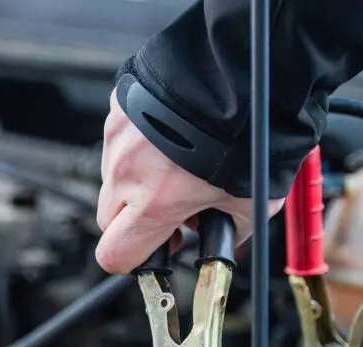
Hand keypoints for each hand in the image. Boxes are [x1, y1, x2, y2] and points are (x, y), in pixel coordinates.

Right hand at [95, 91, 284, 274]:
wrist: (243, 70)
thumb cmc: (250, 132)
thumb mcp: (254, 201)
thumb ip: (230, 230)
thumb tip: (224, 239)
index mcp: (153, 203)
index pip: (114, 254)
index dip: (132, 260)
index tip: (153, 252)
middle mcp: (127, 171)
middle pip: (108, 219)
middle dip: (134, 221)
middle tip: (171, 209)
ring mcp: (118, 136)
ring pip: (114, 177)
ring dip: (137, 180)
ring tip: (179, 163)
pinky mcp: (120, 107)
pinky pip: (121, 139)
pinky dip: (142, 144)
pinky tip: (174, 134)